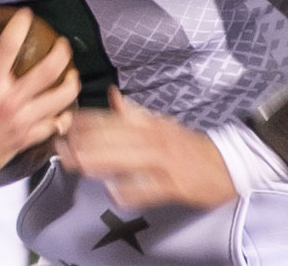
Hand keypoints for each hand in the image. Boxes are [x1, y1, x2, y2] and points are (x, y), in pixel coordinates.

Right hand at [0, 8, 79, 193]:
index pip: (9, 47)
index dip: (20, 25)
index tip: (26, 15)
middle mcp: (9, 103)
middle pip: (49, 71)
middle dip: (61, 52)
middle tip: (61, 44)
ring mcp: (21, 123)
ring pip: (60, 99)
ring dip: (70, 83)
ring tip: (71, 74)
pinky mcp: (25, 140)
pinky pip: (55, 126)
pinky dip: (63, 116)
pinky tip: (62, 109)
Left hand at [51, 86, 236, 210]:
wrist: (226, 164)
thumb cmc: (188, 146)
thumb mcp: (161, 124)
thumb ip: (133, 113)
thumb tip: (112, 95)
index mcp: (149, 124)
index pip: (112, 119)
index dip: (86, 122)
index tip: (64, 124)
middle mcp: (155, 139)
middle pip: (115, 138)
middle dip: (86, 143)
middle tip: (61, 147)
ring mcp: (165, 162)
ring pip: (129, 160)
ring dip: (103, 162)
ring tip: (79, 163)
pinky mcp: (176, 185)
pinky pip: (150, 189)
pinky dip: (133, 191)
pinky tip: (115, 193)